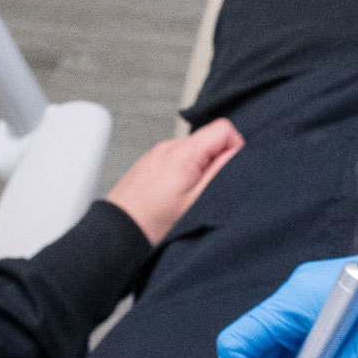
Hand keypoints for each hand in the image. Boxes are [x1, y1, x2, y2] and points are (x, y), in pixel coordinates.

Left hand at [105, 119, 243, 244]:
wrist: (119, 229)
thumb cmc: (154, 221)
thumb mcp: (197, 200)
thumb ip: (220, 172)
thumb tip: (238, 151)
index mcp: (185, 153)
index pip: (223, 128)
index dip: (235, 148)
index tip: (230, 170)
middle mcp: (170, 146)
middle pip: (209, 138)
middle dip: (216, 160)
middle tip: (207, 187)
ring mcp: (159, 151)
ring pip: (194, 149)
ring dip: (199, 166)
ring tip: (189, 192)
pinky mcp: (152, 159)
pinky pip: (178, 156)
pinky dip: (184, 169)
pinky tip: (176, 191)